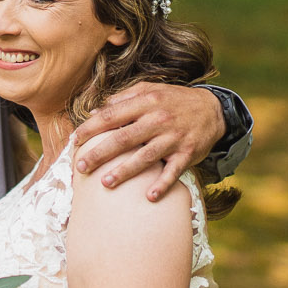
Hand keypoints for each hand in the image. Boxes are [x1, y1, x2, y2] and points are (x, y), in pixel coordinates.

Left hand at [69, 82, 222, 199]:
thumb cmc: (174, 100)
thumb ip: (123, 98)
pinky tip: (149, 196)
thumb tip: (95, 112)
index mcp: (146, 102)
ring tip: (105, 183)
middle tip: (81, 166)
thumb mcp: (150, 90)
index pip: (112, 116)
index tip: (75, 140)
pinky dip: (162, 184)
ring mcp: (173, 138)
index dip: (91, 128)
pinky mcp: (187, 154)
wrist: (212, 109)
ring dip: (124, 171)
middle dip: (100, 153)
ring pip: (145, 157)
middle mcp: (158, 120)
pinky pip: (173, 171)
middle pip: (123, 138)